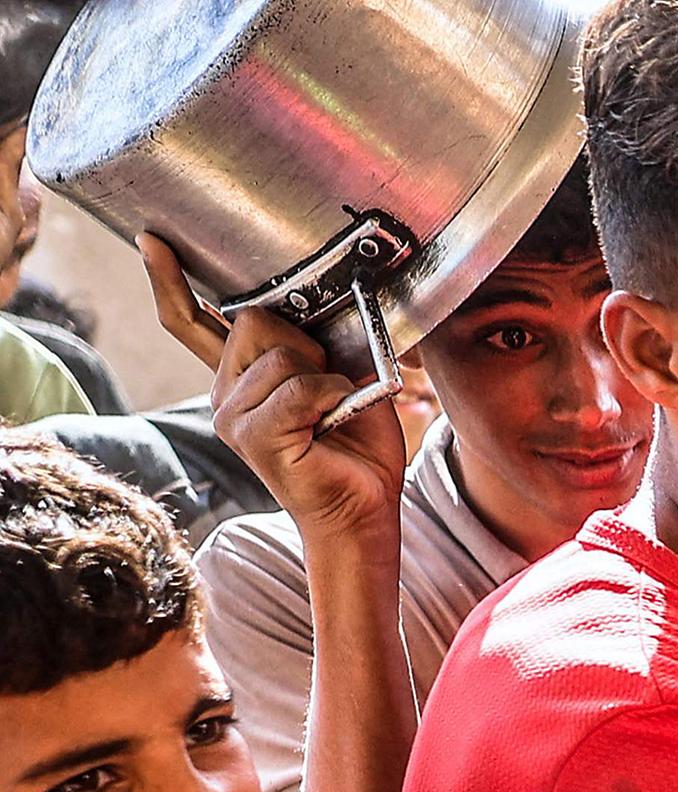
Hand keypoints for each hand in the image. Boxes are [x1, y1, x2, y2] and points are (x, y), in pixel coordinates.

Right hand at [141, 236, 406, 546]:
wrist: (364, 506)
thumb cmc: (356, 444)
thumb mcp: (337, 377)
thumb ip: (309, 343)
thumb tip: (301, 306)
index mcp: (238, 376)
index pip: (191, 321)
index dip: (169, 279)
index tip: (152, 240)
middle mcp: (224, 392)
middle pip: (255, 320)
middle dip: (305, 341)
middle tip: (328, 386)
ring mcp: (231, 415)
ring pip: (280, 353)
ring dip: (322, 374)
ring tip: (331, 410)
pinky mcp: (251, 435)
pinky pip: (296, 387)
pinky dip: (328, 394)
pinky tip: (333, 416)